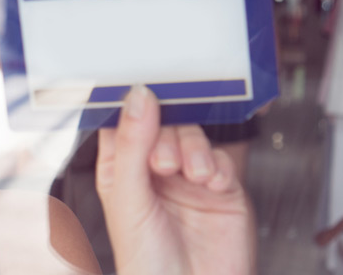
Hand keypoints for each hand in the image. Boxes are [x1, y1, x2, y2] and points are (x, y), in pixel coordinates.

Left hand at [95, 85, 254, 274]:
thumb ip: (132, 143)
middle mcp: (153, 170)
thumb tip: (138, 97)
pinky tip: (211, 183)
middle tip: (163, 162)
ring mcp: (188, 179)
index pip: (121, 121)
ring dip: (193, 150)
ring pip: (192, 137)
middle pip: (162, 123)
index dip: (129, 103)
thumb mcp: (128, 198)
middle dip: (165, 135)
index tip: (140, 86)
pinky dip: (218, 166)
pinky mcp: (222, 189)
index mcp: (120, 169)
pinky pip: (222, 159)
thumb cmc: (146, 263)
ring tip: (191, 175)